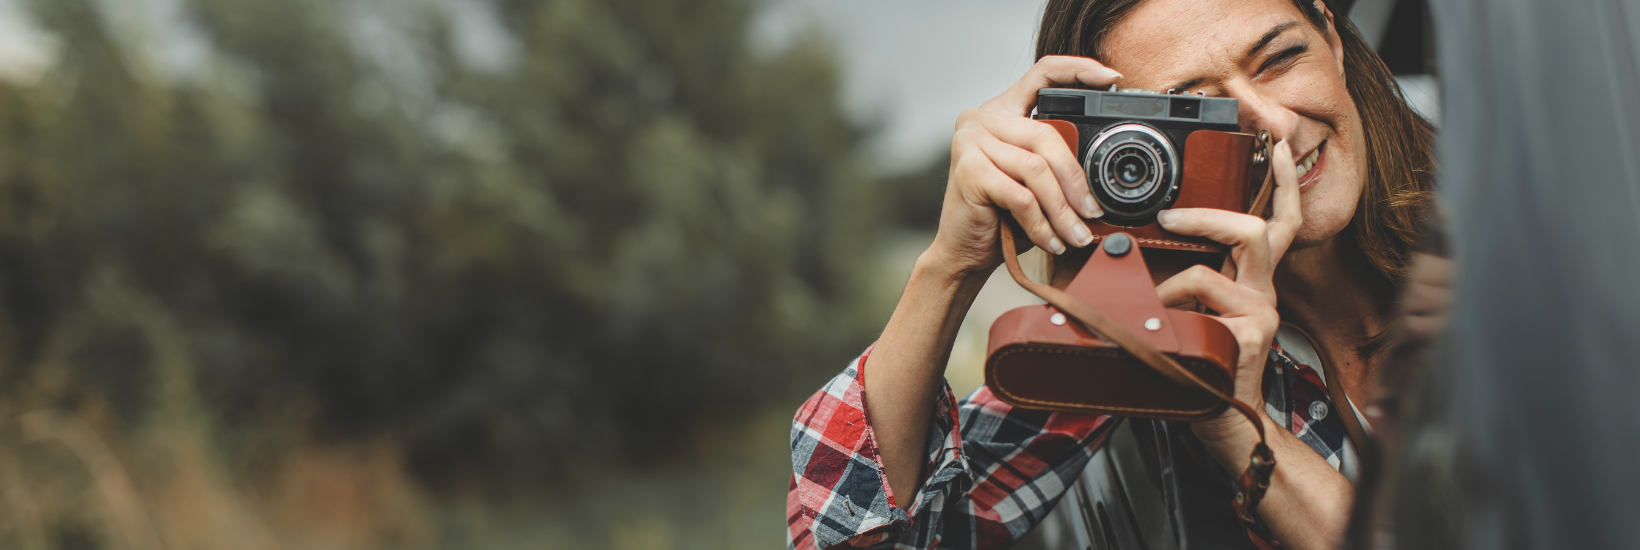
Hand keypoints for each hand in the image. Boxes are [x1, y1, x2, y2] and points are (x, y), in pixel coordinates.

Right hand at [923, 56, 1121, 275]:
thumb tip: (1103, 173)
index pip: (1042, 73)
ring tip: (1075, 234)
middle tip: (1092, 211)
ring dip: (1062, 209)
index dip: (1077, 70)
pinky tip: (1051, 242)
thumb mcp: (1035, 182)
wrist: (961, 251)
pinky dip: (1041, 224)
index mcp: (1002, 110)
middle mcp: (982, 118)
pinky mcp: (968, 171)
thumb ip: (1059, 161)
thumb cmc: (1001, 216)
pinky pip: (1021, 196)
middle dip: (1075, 180)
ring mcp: (970, 141)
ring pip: (1036, 168)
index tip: (1111, 77)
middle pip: (1046, 135)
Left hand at [1154, 141, 1302, 442]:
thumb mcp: (1190, 313)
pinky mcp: (1249, 339)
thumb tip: (1128, 251)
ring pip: (1220, 270)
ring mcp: (1261, 315)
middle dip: (1210, 217)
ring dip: (1176, 279)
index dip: (1282, 184)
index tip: (1273, 148)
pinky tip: (1160, 331)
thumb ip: (1177, 281)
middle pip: (1260, 231)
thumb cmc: (1201, 366)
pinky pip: (1201, 307)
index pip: (1279, 221)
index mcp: (1252, 280)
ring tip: (1153, 301)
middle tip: (1169, 218)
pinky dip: (1169, 311)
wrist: (1222, 424)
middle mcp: (1263, 292)